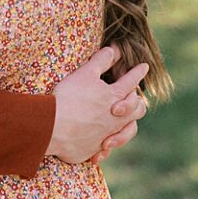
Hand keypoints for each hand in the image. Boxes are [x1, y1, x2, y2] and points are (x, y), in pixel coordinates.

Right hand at [46, 45, 147, 163]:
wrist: (53, 126)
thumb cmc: (69, 97)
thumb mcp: (85, 73)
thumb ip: (101, 60)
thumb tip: (114, 49)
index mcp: (115, 96)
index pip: (131, 81)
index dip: (137, 72)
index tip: (144, 67)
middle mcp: (116, 117)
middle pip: (137, 109)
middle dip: (137, 101)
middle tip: (134, 97)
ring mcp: (107, 135)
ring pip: (127, 131)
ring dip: (127, 125)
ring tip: (121, 121)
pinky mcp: (93, 149)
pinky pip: (106, 149)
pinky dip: (106, 146)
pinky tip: (103, 145)